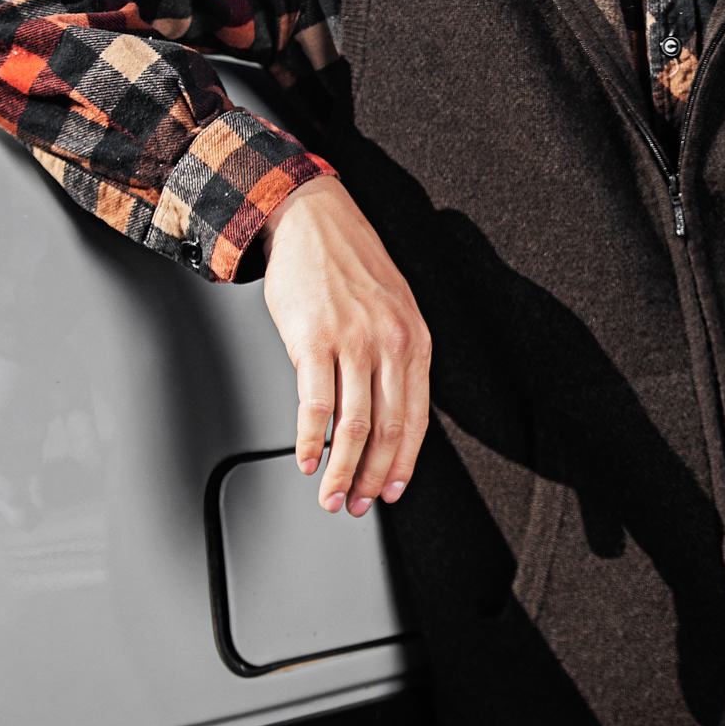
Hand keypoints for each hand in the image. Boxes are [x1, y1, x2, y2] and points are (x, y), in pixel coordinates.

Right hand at [260, 176, 430, 515]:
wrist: (313, 219)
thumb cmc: (350, 265)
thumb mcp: (394, 310)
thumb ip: (397, 358)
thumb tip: (388, 415)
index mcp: (416, 341)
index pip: (417, 420)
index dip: (403, 464)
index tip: (391, 492)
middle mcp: (390, 344)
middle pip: (386, 430)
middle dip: (372, 478)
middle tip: (358, 505)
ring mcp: (352, 341)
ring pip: (352, 426)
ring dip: (341, 471)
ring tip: (331, 496)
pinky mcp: (313, 339)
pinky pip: (315, 404)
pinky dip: (310, 441)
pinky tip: (307, 461)